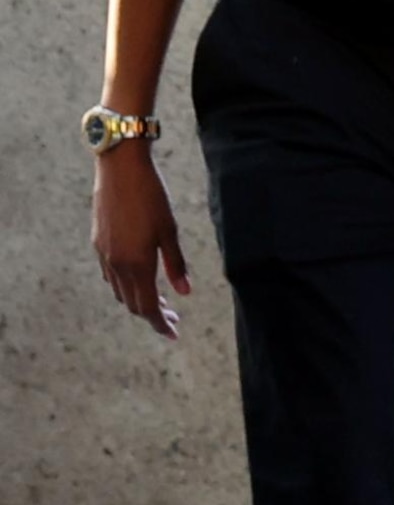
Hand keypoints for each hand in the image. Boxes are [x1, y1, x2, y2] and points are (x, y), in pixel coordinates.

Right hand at [90, 147, 190, 339]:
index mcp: (136, 264)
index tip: (174, 334)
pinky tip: (140, 279)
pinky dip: (126, 285)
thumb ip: (176, 264)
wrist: (119, 170)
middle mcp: (116, 264)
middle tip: (173, 319)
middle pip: (132, 302)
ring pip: (120, 290)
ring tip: (161, 302)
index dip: (160, 323)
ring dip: (139, 300)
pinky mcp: (98, 243)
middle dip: (152, 315)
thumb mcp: (169, 231)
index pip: (147, 306)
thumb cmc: (151, 197)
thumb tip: (185, 292)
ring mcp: (104, 254)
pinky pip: (111, 275)